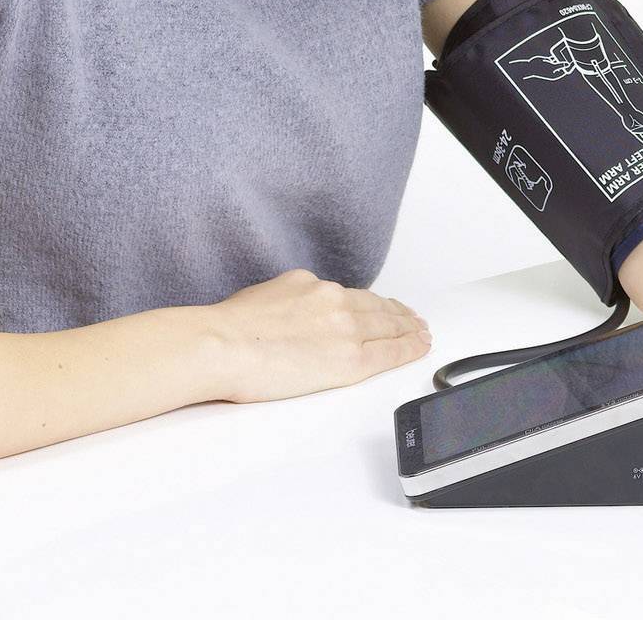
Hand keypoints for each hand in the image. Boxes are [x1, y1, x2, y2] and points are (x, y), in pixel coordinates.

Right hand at [199, 268, 432, 402]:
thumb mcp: (264, 297)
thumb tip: (297, 316)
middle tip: (414, 319)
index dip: (374, 303)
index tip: (385, 307)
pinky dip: (409, 348)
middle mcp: (333, 300)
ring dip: (408, 329)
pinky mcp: (349, 357)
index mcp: (311, 285)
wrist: (220, 345)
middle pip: (376, 308)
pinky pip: (388, 351)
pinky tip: (419, 346)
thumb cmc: (227, 329)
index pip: (353, 296)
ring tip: (421, 333)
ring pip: (387, 326)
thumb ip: (291, 304)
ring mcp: (344, 327)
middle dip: (398, 314)